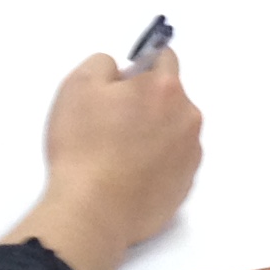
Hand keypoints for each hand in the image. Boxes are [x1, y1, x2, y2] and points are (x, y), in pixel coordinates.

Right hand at [8, 50, 204, 269]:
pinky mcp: (186, 186)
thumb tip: (121, 73)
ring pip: (173, 130)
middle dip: (146, 103)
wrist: (93, 211)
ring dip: (154, 132)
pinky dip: (157, 163)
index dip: (140, 67)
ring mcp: (191, 155)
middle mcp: (188, 119)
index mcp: (166, 89)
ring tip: (119, 154)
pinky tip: (129, 176)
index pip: (165, 58)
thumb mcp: (78, 86)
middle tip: (112, 123)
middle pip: (171, 97)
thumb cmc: (83, 146)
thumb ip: (103, 64)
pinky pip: (173, 162)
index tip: (120, 85)